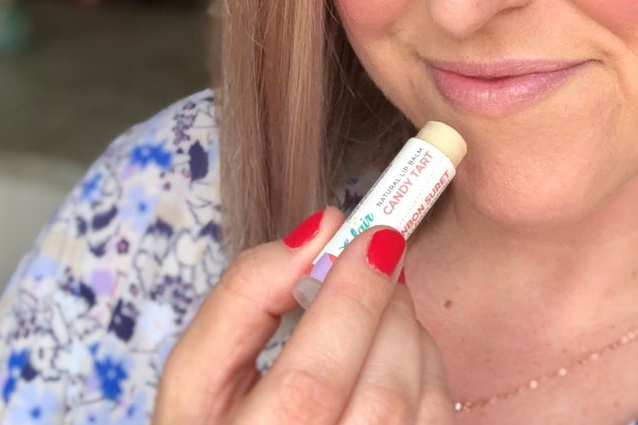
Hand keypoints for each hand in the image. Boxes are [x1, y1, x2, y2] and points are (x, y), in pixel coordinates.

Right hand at [152, 207, 454, 423]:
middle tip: (378, 263)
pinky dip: (428, 372)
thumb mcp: (199, 372)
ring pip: (420, 409)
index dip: (352, 304)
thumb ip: (246, 294)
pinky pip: (438, 422)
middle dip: (388, 311)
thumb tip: (323, 230)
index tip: (374, 238)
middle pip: (380, 399)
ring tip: (378, 310)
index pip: (309, 387)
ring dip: (411, 336)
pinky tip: (392, 355)